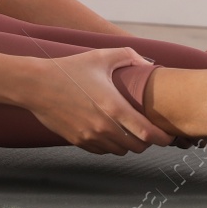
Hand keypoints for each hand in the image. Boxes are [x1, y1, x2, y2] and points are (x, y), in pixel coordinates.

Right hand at [22, 48, 176, 154]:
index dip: (163, 138)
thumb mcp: (102, 56)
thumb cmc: (70, 69)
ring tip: (129, 130)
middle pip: (137, 147)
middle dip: (147, 141)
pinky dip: (110, 145)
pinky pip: (102, 151)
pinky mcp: (78, 141)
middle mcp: (104, 127)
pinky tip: (110, 131)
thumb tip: (147, 63)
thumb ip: (129, 56)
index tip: (169, 136)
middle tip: (150, 130)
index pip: (147, 134)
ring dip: (128, 143)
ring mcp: (89, 137)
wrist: (36, 85)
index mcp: (114, 107)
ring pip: (120, 150)